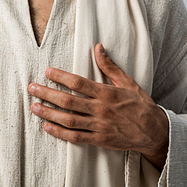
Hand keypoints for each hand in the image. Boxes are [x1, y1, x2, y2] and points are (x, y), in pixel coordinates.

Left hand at [28, 43, 168, 169]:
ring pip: (68, 119)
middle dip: (47, 93)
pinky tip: (46, 126)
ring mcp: (99, 126)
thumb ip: (110, 66)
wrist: (155, 132)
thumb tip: (98, 47)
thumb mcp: (128, 82)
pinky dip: (59, 133)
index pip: (78, 83)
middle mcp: (100, 109)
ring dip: (49, 113)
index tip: (47, 71)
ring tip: (33, 107)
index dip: (61, 77)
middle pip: (68, 101)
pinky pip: (75, 137)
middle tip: (32, 88)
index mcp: (106, 93)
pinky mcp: (99, 140)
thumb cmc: (140, 105)